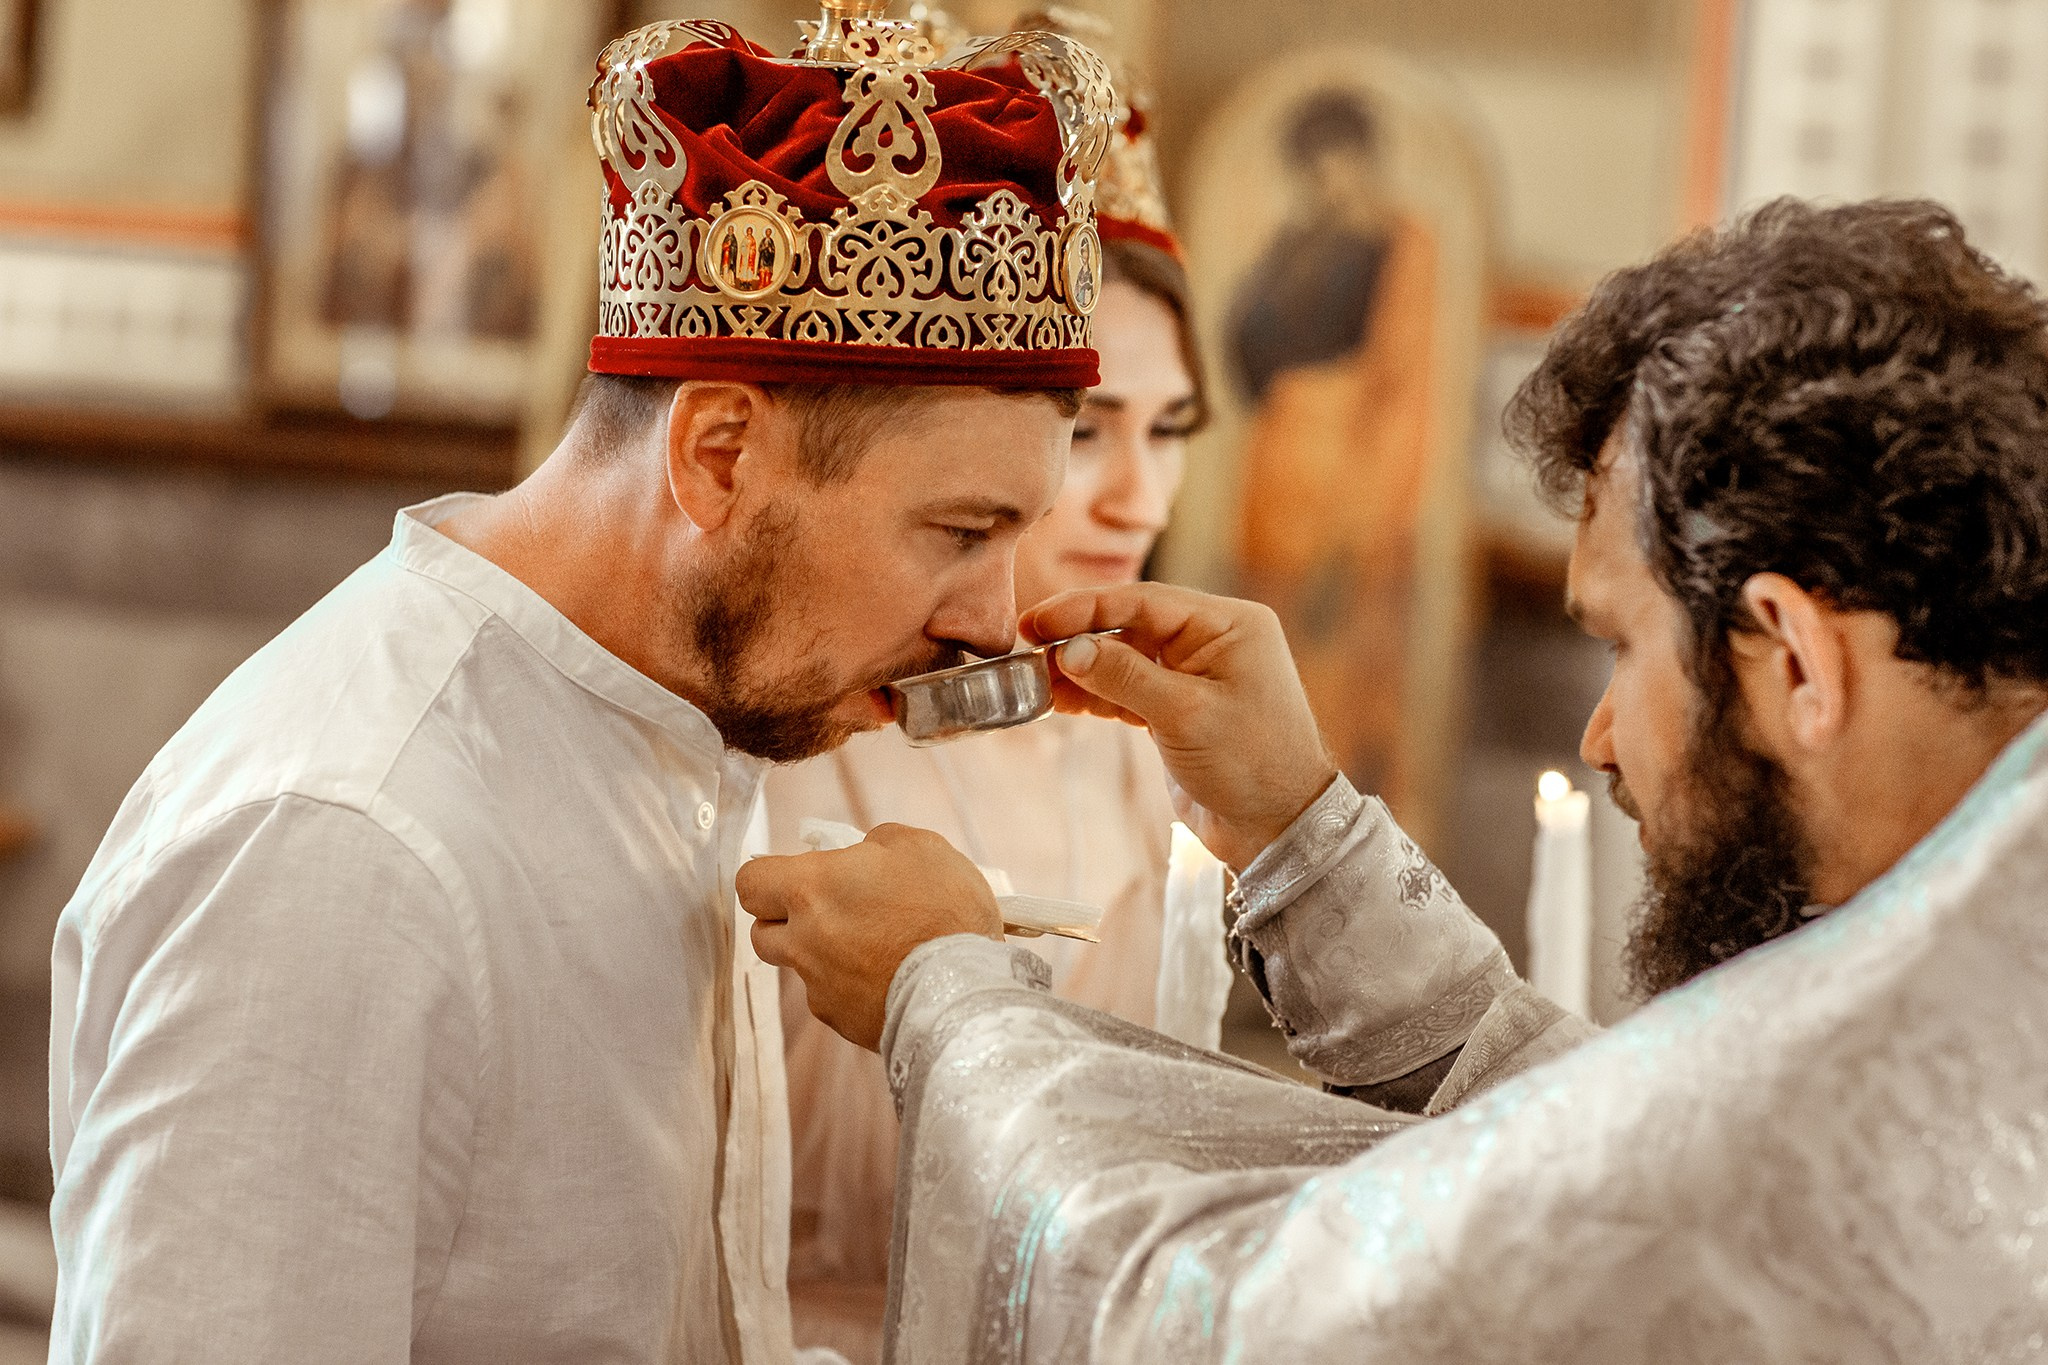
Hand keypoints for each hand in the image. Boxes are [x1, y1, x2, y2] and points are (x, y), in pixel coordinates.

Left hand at [737, 824, 1004, 1049]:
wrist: (968, 989)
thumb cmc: (946, 909)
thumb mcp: (920, 846)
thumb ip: (876, 843)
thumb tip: (861, 855)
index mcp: (812, 889)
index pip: (750, 883)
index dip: (769, 877)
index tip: (797, 875)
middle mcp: (804, 941)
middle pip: (761, 931)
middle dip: (785, 919)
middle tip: (831, 910)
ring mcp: (820, 986)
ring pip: (799, 968)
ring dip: (820, 955)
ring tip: (870, 947)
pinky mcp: (841, 1020)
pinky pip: (832, 998)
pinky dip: (851, 987)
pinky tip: (889, 977)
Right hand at [1023, 582, 1337, 869]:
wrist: (1277, 829)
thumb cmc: (1252, 765)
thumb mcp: (1185, 715)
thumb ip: (1125, 677)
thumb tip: (1069, 649)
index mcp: (1228, 625)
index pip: (1145, 601)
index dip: (1086, 608)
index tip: (1039, 620)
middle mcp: (1211, 641)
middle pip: (1129, 625)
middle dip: (1077, 637)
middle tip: (1024, 645)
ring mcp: (1192, 675)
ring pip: (1122, 659)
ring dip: (1079, 669)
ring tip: (1032, 679)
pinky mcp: (1176, 709)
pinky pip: (1126, 689)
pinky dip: (1093, 695)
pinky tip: (1057, 699)